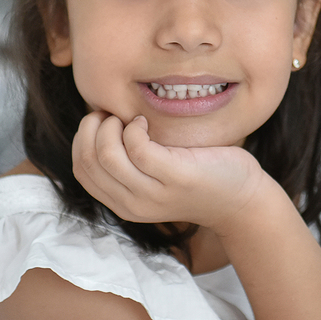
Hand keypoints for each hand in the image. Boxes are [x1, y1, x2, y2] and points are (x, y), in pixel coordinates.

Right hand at [71, 111, 273, 232]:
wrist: (239, 198)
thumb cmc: (196, 177)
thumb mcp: (153, 178)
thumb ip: (127, 163)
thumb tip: (99, 122)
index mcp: (123, 204)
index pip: (81, 171)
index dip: (82, 139)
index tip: (99, 121)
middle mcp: (134, 205)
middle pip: (89, 161)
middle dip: (92, 129)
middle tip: (111, 114)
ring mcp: (154, 194)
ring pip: (107, 156)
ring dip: (111, 127)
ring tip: (129, 118)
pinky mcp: (175, 177)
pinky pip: (137, 148)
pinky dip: (135, 127)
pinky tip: (145, 122)